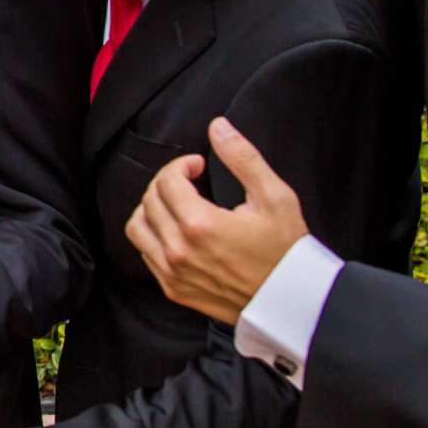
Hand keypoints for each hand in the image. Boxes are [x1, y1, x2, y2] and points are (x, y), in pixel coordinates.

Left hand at [124, 117, 307, 326]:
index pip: (167, 181)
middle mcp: (178, 251)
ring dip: (151, 208)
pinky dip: (153, 235)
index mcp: (199, 225)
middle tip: (188, 180)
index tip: (197, 165)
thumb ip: (242, 158)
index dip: (180, 165)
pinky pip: (146, 253)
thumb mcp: (274, 197)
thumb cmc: (286, 249)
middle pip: (150, 200)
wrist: (290, 301)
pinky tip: (176, 229)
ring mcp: (173, 272)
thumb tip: (217, 126)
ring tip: (176, 203)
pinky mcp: (173, 289)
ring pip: (137, 227)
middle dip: (167, 182)